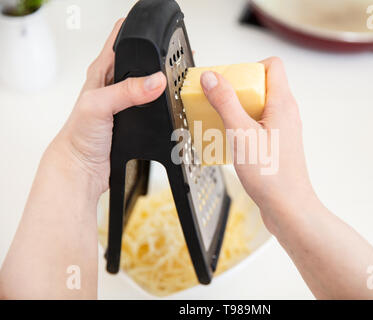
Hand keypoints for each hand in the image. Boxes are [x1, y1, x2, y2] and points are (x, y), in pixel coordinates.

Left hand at [50, 19, 166, 195]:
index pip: (121, 38)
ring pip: (151, 83)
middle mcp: (115, 84)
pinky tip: (170, 106)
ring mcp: (127, 101)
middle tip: (175, 59)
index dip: (137, 30)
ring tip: (177, 82)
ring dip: (164, 82)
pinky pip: (155, 105)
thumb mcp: (99, 106)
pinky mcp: (136, 118)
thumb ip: (127, 91)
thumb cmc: (79, 137)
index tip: (157, 33)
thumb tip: (155, 80)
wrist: (83, 169)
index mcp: (102, 71)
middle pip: (142, 60)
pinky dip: (164, 104)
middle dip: (158, 56)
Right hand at [200, 57, 318, 233]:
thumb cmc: (271, 175)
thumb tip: (212, 78)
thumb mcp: (241, 133)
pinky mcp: (278, 145)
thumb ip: (225, 102)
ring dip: (238, 111)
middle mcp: (286, 114)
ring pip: (259, 107)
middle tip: (221, 103)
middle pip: (262, 86)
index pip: (272, 65)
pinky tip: (231, 143)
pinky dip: (243, 128)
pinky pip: (259, 126)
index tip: (229, 80)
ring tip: (222, 124)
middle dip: (238, 91)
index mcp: (282, 103)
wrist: (288, 207)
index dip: (249, 67)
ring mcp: (283, 130)